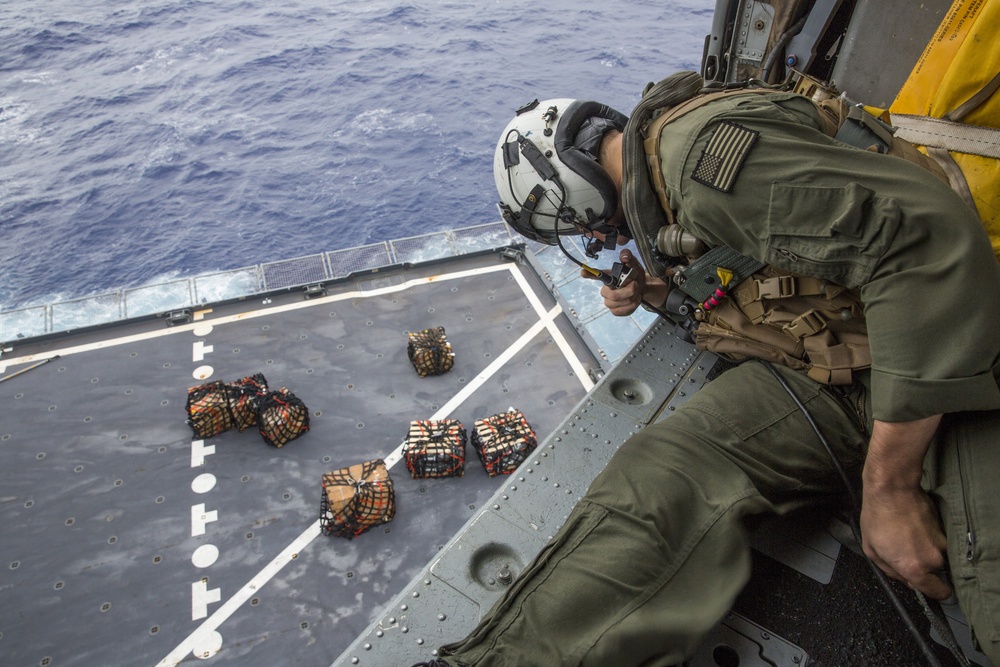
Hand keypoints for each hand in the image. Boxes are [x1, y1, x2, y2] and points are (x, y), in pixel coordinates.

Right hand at [580, 249, 665, 316]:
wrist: (643, 288)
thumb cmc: (635, 276)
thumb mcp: (635, 265)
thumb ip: (630, 258)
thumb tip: (624, 257)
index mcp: (608, 277)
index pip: (596, 275)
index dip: (589, 273)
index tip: (583, 271)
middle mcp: (605, 290)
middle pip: (613, 295)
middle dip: (629, 291)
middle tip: (636, 285)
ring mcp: (609, 302)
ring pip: (620, 303)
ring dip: (633, 297)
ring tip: (637, 291)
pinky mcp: (615, 311)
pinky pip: (623, 311)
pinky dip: (633, 305)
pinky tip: (635, 300)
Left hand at [860, 485, 951, 599]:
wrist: (893, 490)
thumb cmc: (877, 519)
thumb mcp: (872, 551)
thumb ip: (891, 571)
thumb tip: (906, 580)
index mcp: (915, 569)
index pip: (940, 593)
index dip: (932, 591)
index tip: (922, 583)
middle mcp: (934, 559)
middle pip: (938, 574)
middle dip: (925, 568)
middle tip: (907, 553)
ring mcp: (943, 543)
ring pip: (940, 557)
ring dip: (928, 552)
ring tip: (910, 537)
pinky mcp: (946, 529)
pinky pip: (940, 542)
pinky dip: (931, 539)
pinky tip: (916, 528)